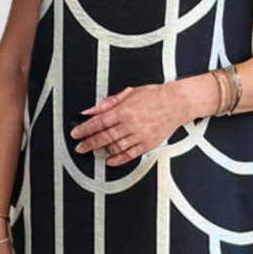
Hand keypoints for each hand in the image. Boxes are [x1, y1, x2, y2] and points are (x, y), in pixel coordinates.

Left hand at [69, 82, 185, 164]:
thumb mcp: (128, 93)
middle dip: (89, 143)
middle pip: (105, 136)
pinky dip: (119, 159)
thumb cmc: (154, 96)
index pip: (99, 122)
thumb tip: (91, 110)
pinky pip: (130, 154)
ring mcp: (140, 135)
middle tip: (80, 147)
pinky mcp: (148, 143)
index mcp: (124, 110)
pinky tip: (110, 160)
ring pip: (116, 147)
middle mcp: (131, 124)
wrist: (176, 103)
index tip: (76, 134)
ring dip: (102, 151)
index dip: (85, 129)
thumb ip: (108, 103)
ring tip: (93, 152)